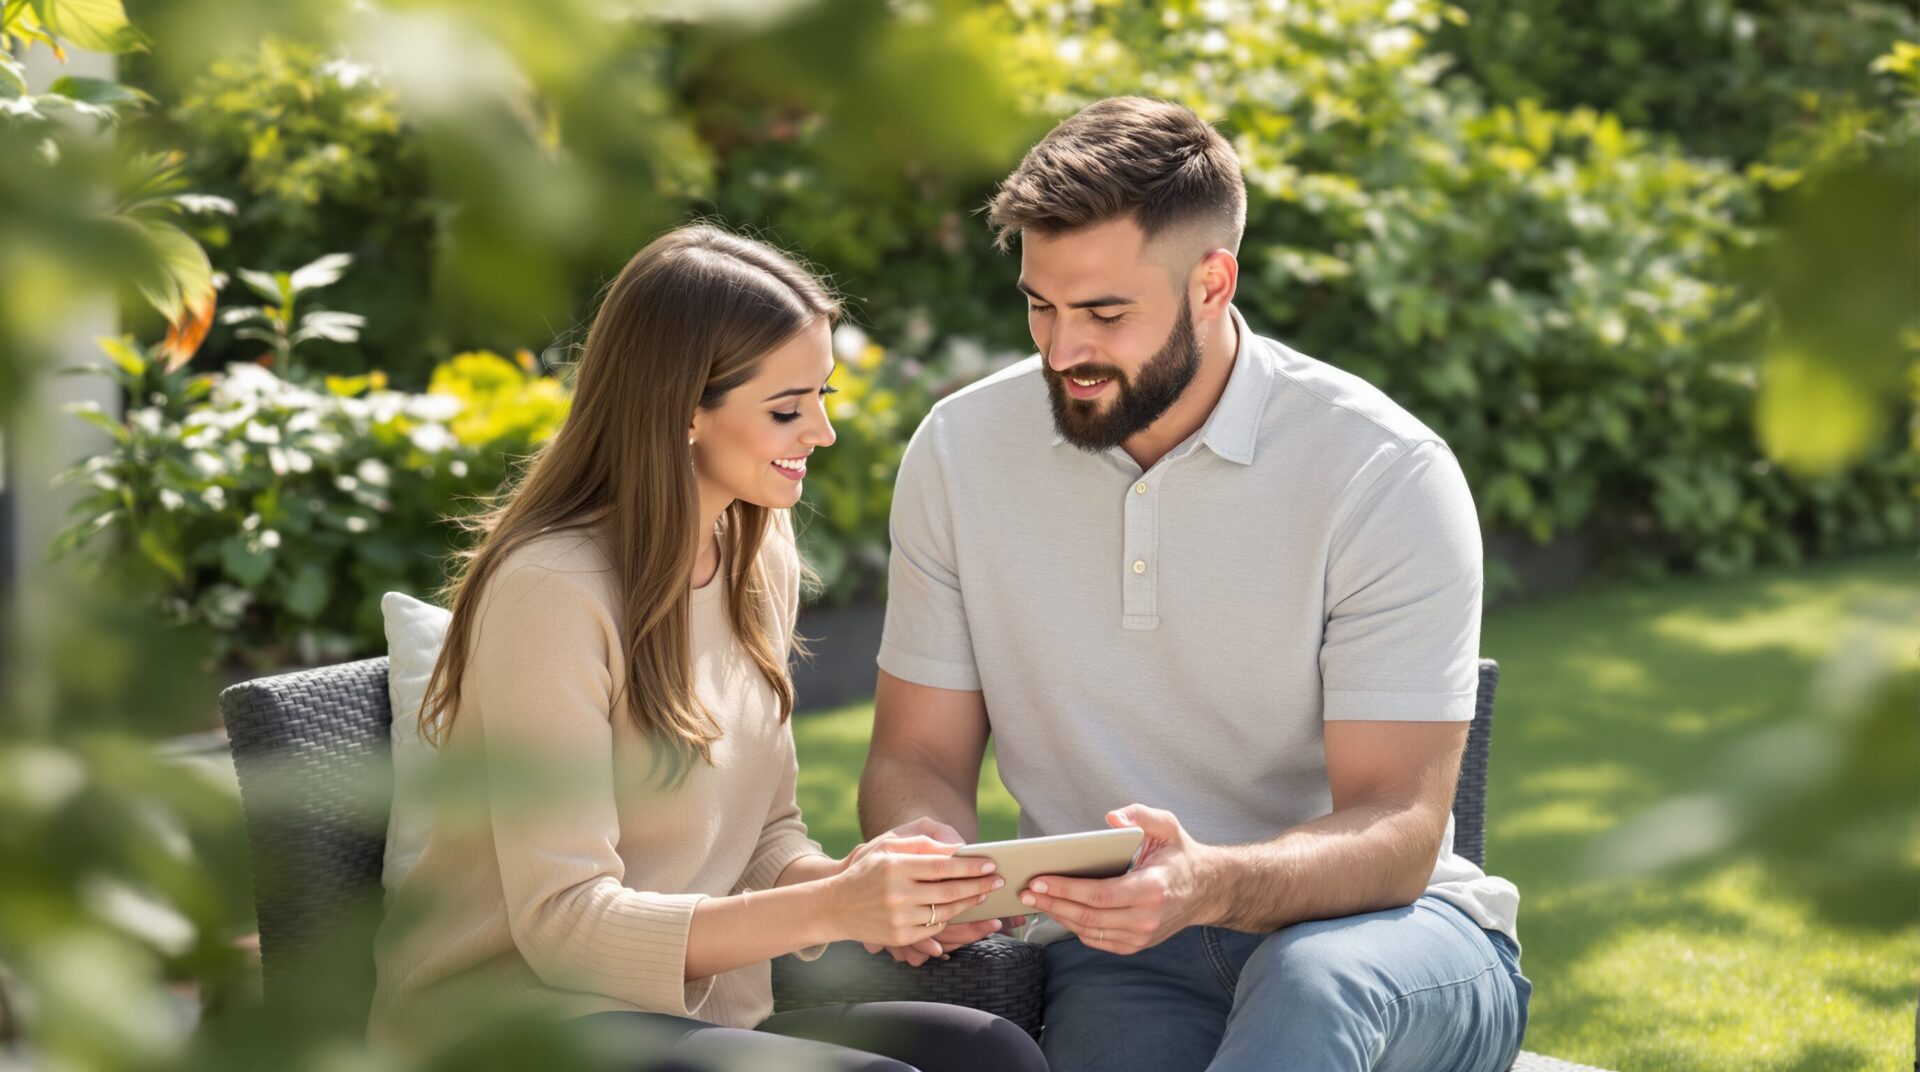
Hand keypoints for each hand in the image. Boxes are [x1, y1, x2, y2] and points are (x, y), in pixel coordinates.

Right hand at [851, 818, 1025, 965]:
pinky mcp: (899, 937)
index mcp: (895, 867)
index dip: (969, 866)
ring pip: (945, 912)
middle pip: (949, 891)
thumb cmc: (865, 871)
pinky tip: (958, 910)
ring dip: (969, 904)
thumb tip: (956, 847)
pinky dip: (948, 919)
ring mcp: (898, 918)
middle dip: (978, 886)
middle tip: (997, 881)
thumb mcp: (886, 848)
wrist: (834, 906)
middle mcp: (897, 893)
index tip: (990, 864)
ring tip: (983, 894)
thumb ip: (920, 845)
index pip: (942, 866)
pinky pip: (933, 929)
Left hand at [1018, 804, 1216, 954]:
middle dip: (1052, 903)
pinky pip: (1097, 940)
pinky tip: (1058, 911)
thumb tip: (1111, 819)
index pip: (1099, 895)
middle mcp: (1146, 918)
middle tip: (1025, 891)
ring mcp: (1141, 936)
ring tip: (1035, 901)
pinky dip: (1074, 927)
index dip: (1065, 889)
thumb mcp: (1167, 825)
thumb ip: (1141, 815)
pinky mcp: (1136, 945)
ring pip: (1089, 931)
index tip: (1038, 880)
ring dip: (1059, 916)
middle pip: (1088, 916)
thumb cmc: (1180, 854)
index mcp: (1152, 889)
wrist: (1206, 889)